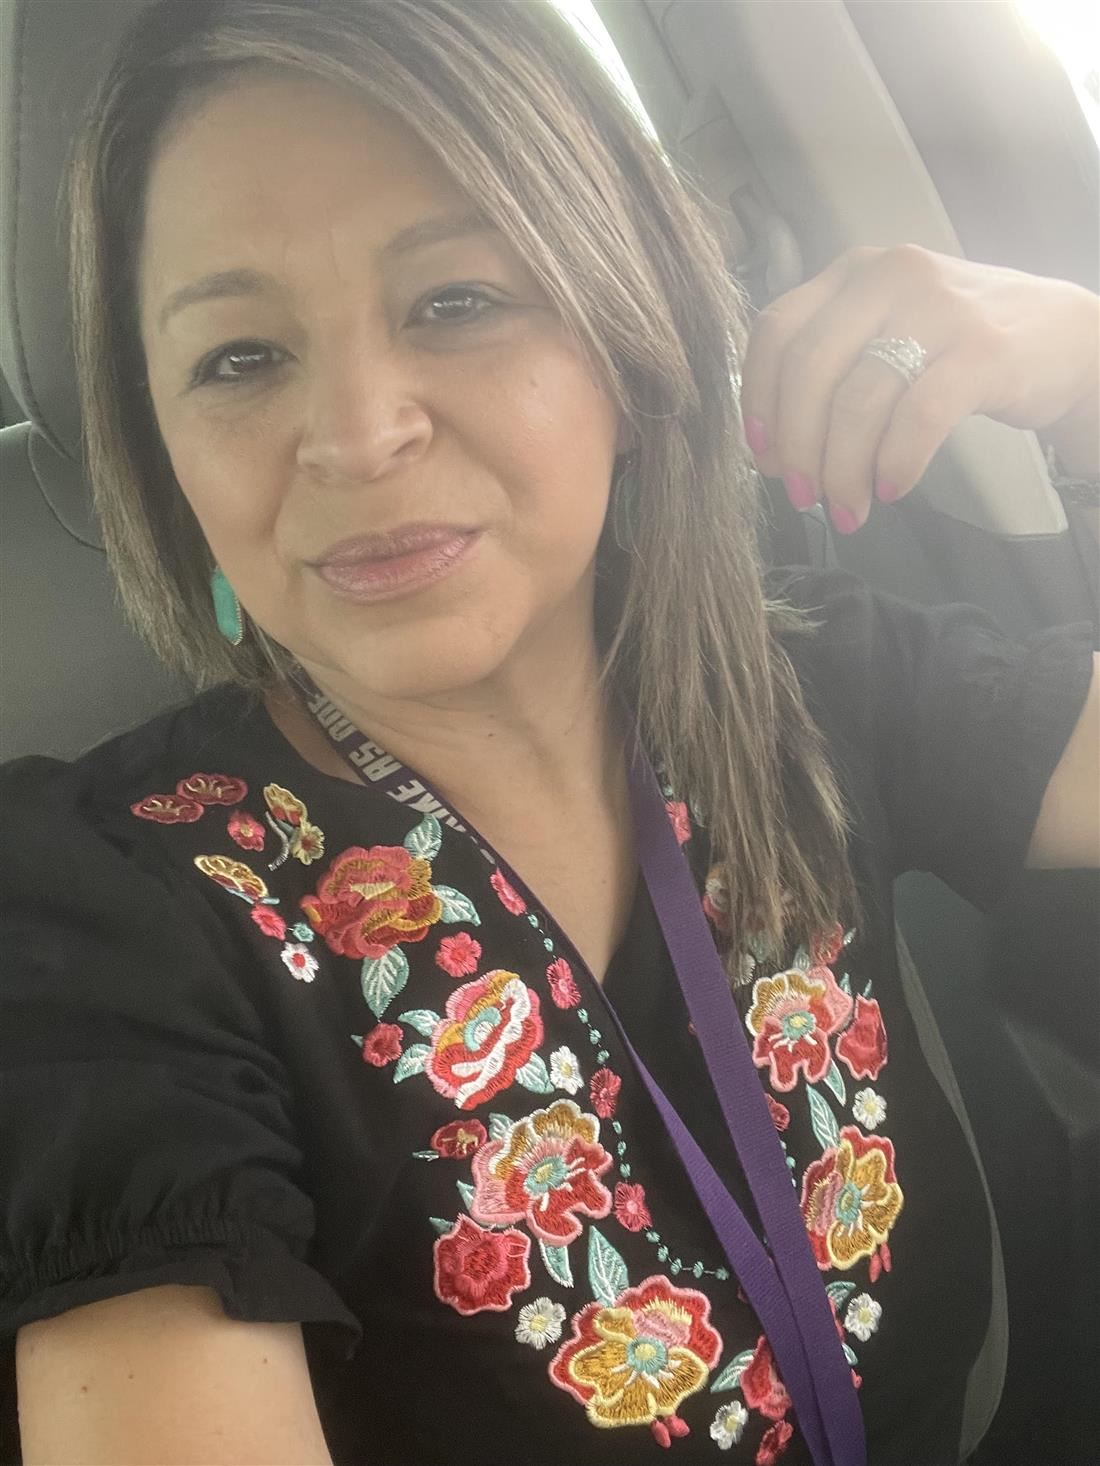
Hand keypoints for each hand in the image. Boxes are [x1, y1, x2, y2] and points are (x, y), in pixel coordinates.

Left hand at [739, 244, 1099, 533]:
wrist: (1068, 339)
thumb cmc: (959, 347)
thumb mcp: (886, 332)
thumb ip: (830, 368)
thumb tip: (773, 445)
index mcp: (853, 273)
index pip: (776, 332)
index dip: (759, 403)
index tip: (765, 457)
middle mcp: (889, 277)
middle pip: (809, 370)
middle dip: (797, 447)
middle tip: (803, 497)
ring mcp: (938, 308)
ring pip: (857, 400)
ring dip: (842, 471)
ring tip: (847, 509)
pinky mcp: (982, 350)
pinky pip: (917, 417)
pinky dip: (895, 463)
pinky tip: (891, 489)